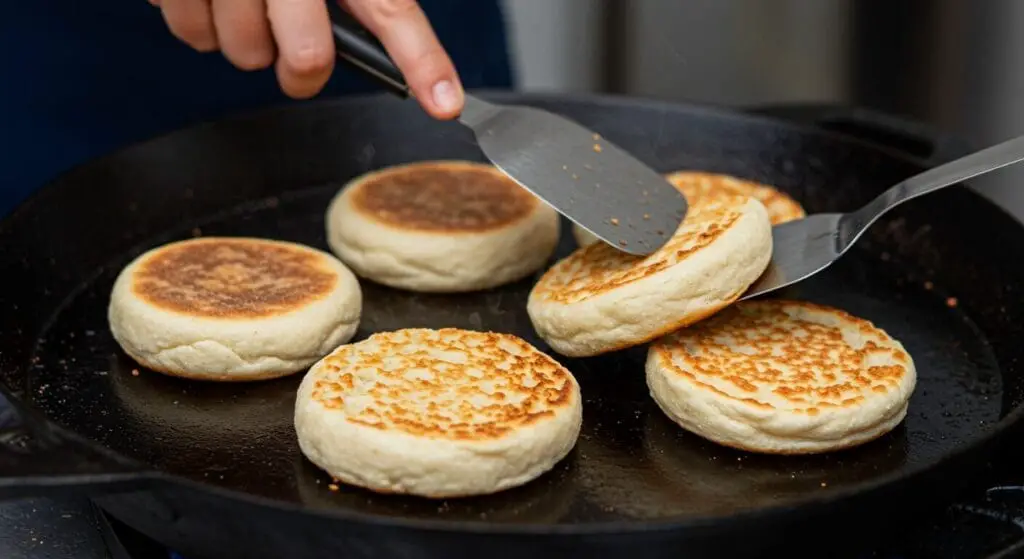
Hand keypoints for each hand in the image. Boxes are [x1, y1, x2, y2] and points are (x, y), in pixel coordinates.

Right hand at [149, 0, 464, 118]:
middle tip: (298, 49)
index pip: (391, 8)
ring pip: (244, 53)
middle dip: (302, 71)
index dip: (423, 60)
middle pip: (307, 56)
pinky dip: (201, 25)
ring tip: (246, 3)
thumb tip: (388, 34)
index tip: (445, 101)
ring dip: (248, 44)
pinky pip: (191, 34)